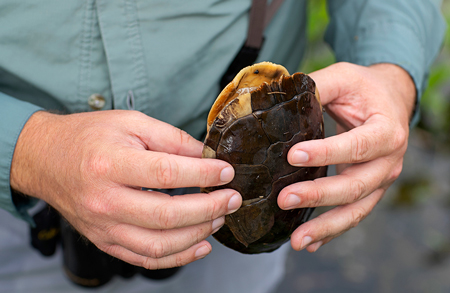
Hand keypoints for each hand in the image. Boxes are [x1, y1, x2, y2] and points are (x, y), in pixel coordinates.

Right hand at [10, 110, 240, 267]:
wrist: (45, 159)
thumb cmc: (88, 137)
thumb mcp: (130, 123)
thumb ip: (171, 138)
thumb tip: (207, 156)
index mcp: (109, 163)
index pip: (166, 173)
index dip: (203, 173)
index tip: (226, 171)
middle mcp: (104, 200)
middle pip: (167, 215)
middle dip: (210, 208)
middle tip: (233, 199)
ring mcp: (103, 227)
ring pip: (159, 244)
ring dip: (198, 233)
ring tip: (220, 218)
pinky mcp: (104, 241)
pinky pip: (145, 259)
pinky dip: (178, 258)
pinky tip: (200, 245)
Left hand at [277, 62, 415, 251]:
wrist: (390, 101)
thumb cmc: (365, 89)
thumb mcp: (344, 78)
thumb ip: (316, 86)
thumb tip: (277, 96)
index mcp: (386, 131)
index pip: (357, 146)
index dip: (326, 153)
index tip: (293, 155)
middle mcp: (388, 161)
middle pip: (355, 186)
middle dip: (318, 195)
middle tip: (284, 199)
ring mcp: (380, 180)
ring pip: (356, 209)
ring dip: (326, 226)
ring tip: (297, 240)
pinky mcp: (369, 190)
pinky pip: (352, 215)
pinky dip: (331, 231)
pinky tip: (310, 243)